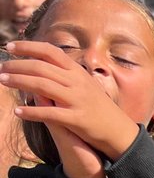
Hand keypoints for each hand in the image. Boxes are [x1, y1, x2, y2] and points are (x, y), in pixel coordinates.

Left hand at [1, 39, 143, 177]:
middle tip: (0, 68)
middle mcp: (77, 83)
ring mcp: (77, 100)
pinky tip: (18, 112)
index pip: (50, 52)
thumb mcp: (85, 85)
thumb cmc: (98, 108)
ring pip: (42, 86)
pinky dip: (31, 112)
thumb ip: (65, 74)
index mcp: (78, 72)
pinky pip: (49, 114)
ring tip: (2, 81)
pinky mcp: (77, 119)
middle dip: (17, 66)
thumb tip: (42, 63)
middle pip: (41, 68)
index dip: (28, 47)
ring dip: (19, 82)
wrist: (119, 131)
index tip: (10, 47)